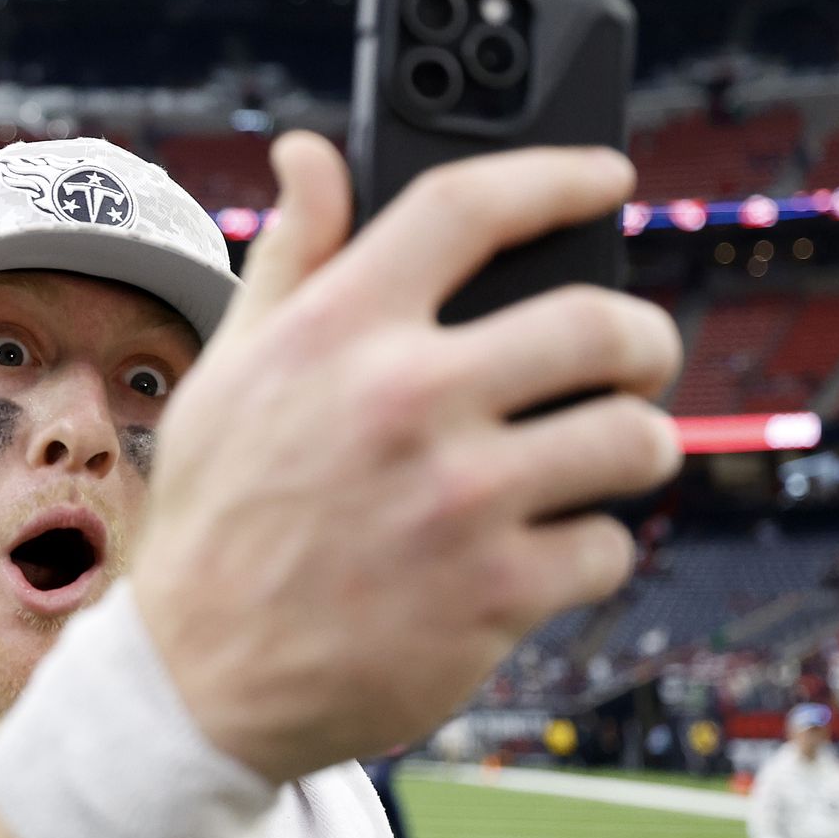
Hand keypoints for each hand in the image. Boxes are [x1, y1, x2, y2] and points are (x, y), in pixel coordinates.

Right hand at [136, 133, 680, 781]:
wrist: (194, 683)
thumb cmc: (215, 516)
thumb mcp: (228, 373)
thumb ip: (289, 259)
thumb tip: (311, 154)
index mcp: (335, 331)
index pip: (469, 207)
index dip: (558, 175)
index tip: (606, 177)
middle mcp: (402, 400)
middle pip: (598, 322)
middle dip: (644, 338)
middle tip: (638, 357)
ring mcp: (457, 501)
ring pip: (632, 440)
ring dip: (637, 447)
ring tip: (605, 459)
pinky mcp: (494, 596)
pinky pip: (606, 549)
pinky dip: (588, 552)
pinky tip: (541, 554)